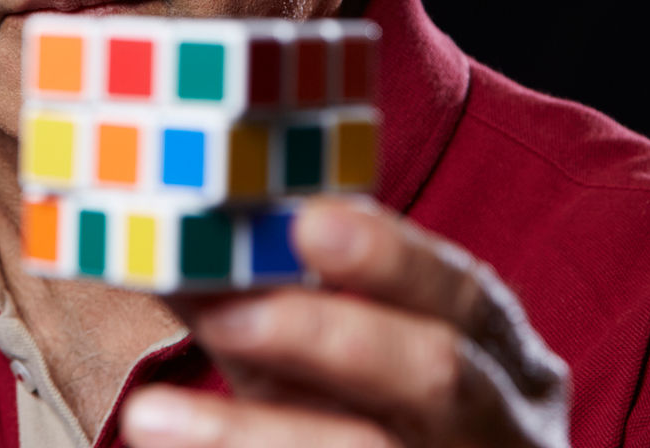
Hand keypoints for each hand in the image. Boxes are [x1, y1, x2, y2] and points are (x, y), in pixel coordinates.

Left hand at [121, 197, 568, 446]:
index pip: (462, 293)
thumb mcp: (315, 358)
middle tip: (225, 316)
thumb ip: (256, 295)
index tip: (305, 222)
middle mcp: (500, 424)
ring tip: (149, 417)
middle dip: (328, 335)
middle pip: (435, 374)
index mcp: (496, 353)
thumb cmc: (351, 416)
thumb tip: (161, 231)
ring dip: (252, 432)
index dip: (391, 258)